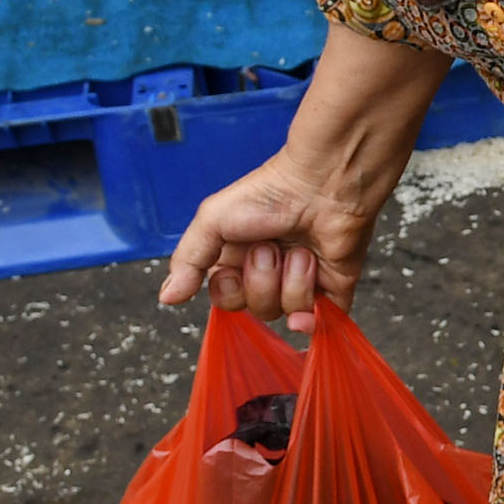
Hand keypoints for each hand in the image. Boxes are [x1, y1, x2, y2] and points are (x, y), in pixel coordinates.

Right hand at [156, 23, 444, 330]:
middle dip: (263, 280)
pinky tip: (312, 301)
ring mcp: (303, 281)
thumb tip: (168, 297)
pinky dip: (315, 315)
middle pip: (257, 310)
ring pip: (288, 312)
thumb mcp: (213, 221)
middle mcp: (271, 274)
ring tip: (301, 249)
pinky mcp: (335, 285)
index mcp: (239, 260)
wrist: (323, 183)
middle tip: (272, 247)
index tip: (233, 265)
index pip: (227, 301)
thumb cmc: (269, 193)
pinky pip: (321, 320)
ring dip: (294, 279)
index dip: (230, 291)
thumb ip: (188, 261)